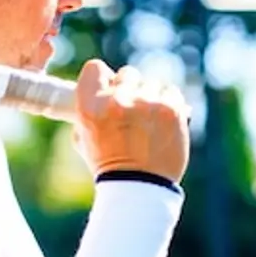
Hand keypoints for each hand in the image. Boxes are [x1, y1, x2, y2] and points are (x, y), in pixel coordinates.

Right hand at [72, 59, 190, 181]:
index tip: (108, 89)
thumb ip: (88, 111)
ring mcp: (146, 103)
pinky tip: (161, 120)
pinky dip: (167, 102)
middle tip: (131, 110)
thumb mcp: (84, 138)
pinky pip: (170, 91)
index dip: (102, 78)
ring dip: (149, 97)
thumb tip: (101, 91)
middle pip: (126, 74)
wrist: (139, 188)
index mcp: (90, 106)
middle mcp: (117, 101)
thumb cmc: (108, 165)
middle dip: (128, 89)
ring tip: (148, 122)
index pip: (95, 68)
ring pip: (150, 84)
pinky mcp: (171, 109)